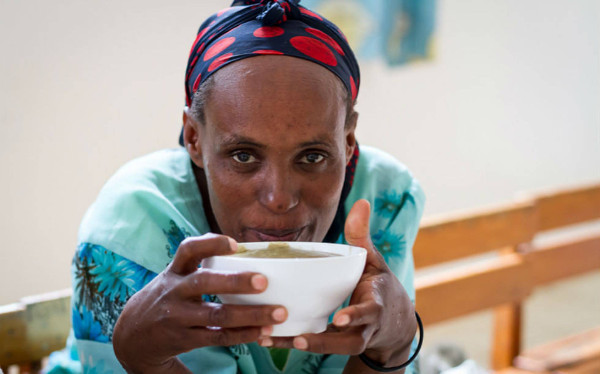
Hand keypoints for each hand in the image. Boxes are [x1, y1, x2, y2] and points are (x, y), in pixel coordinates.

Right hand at [113, 233, 286, 373]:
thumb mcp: (174, 278)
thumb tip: (245, 251)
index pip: (188, 250)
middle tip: (263, 281)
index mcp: (175, 272)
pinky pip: (217, 336)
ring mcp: (178, 317)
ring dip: (250, 315)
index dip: (211, 243)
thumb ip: (201, 267)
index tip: (235, 244)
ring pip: (216, 314)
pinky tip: (262, 332)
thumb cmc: (167, 298)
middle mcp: (175, 291)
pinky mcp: (185, 338)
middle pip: (204, 282)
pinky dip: (242, 334)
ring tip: (277, 314)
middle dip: (235, 281)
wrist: (131, 336)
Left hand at [266, 200, 415, 370]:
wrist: (395, 323)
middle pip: (350, 342)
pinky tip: (268, 339)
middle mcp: (366, 326)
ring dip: (304, 346)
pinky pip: (318, 349)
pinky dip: (293, 345)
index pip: (369, 312)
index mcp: (374, 303)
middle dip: (324, 343)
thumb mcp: (374, 260)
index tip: (339, 319)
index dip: (355, 317)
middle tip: (299, 340)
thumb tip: (362, 201)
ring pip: (334, 350)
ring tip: (275, 340)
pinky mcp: (337, 344)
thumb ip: (363, 235)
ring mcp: (353, 339)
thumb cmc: (378, 285)